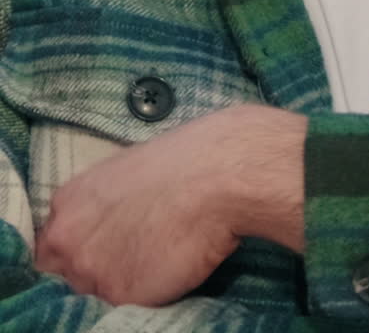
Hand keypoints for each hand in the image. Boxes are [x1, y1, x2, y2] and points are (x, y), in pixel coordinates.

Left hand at [35, 103, 306, 305]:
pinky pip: (122, 307)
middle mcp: (68, 240)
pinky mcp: (120, 295)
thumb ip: (97, 207)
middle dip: (89, 272)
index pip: (50, 249)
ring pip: (91, 294)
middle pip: (64, 275)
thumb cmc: (180, 164)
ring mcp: (90, 271)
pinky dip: (142, 295)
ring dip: (114, 285)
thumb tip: (101, 228)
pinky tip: (164, 269)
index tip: (97, 253)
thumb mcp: (122, 174)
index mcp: (66, 204)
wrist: (215, 175)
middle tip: (127, 259)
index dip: (75, 254)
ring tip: (151, 260)